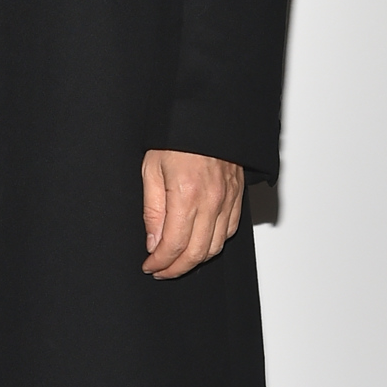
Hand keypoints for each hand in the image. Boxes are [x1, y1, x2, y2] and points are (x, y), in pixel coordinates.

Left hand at [141, 149, 243, 278]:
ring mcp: (228, 199)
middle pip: (197, 253)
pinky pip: (230, 230)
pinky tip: (199, 244)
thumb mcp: (150, 170)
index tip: (149, 266)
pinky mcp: (237, 196)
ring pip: (216, 246)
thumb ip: (153, 211)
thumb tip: (154, 243)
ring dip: (196, 260)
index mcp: (187, 195)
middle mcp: (212, 201)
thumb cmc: (175, 136)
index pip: (174, 244)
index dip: (160, 262)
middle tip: (160, 270)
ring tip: (177, 262)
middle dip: (176, 268)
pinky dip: (214, 244)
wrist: (205, 116)